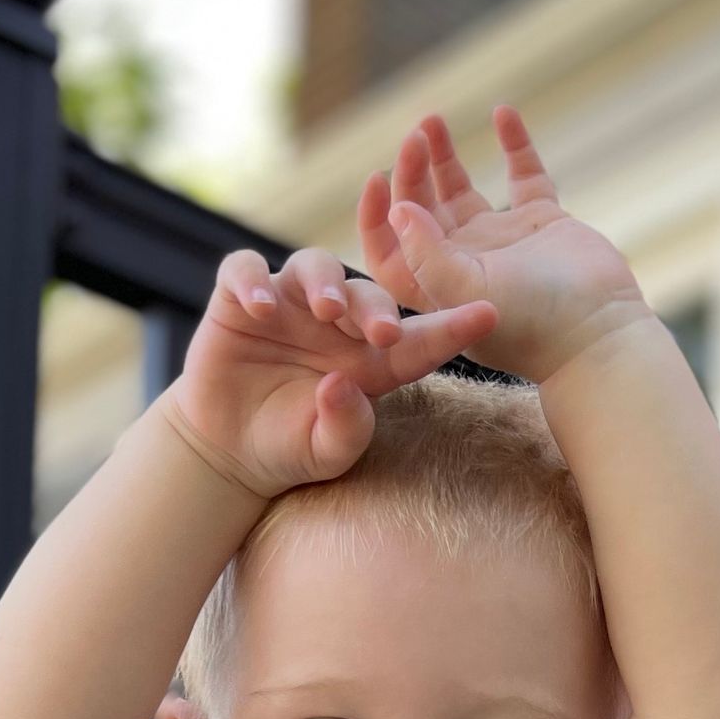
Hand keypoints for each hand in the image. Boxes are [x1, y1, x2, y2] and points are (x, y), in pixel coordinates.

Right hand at [171, 246, 498, 495]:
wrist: (230, 448)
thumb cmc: (290, 447)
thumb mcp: (326, 452)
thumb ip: (346, 428)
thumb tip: (341, 386)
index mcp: (372, 360)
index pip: (420, 339)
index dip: (453, 326)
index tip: (489, 315)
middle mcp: (336, 322)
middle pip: (366, 295)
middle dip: (377, 308)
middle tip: (384, 331)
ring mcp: (289, 303)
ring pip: (314, 266)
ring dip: (326, 283)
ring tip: (326, 311)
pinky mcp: (241, 298)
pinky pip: (245, 270)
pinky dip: (252, 281)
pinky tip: (259, 309)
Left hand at [357, 109, 648, 386]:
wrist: (600, 331)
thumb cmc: (531, 324)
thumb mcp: (466, 290)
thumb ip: (426, 253)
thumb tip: (398, 209)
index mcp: (437, 286)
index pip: (391, 248)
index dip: (376, 215)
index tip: (379, 176)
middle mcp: (464, 262)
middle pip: (422, 208)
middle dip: (413, 170)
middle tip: (418, 134)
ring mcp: (502, 240)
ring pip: (460, 189)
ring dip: (443, 156)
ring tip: (433, 120)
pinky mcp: (542, 222)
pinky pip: (523, 175)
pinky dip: (514, 144)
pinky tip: (503, 113)